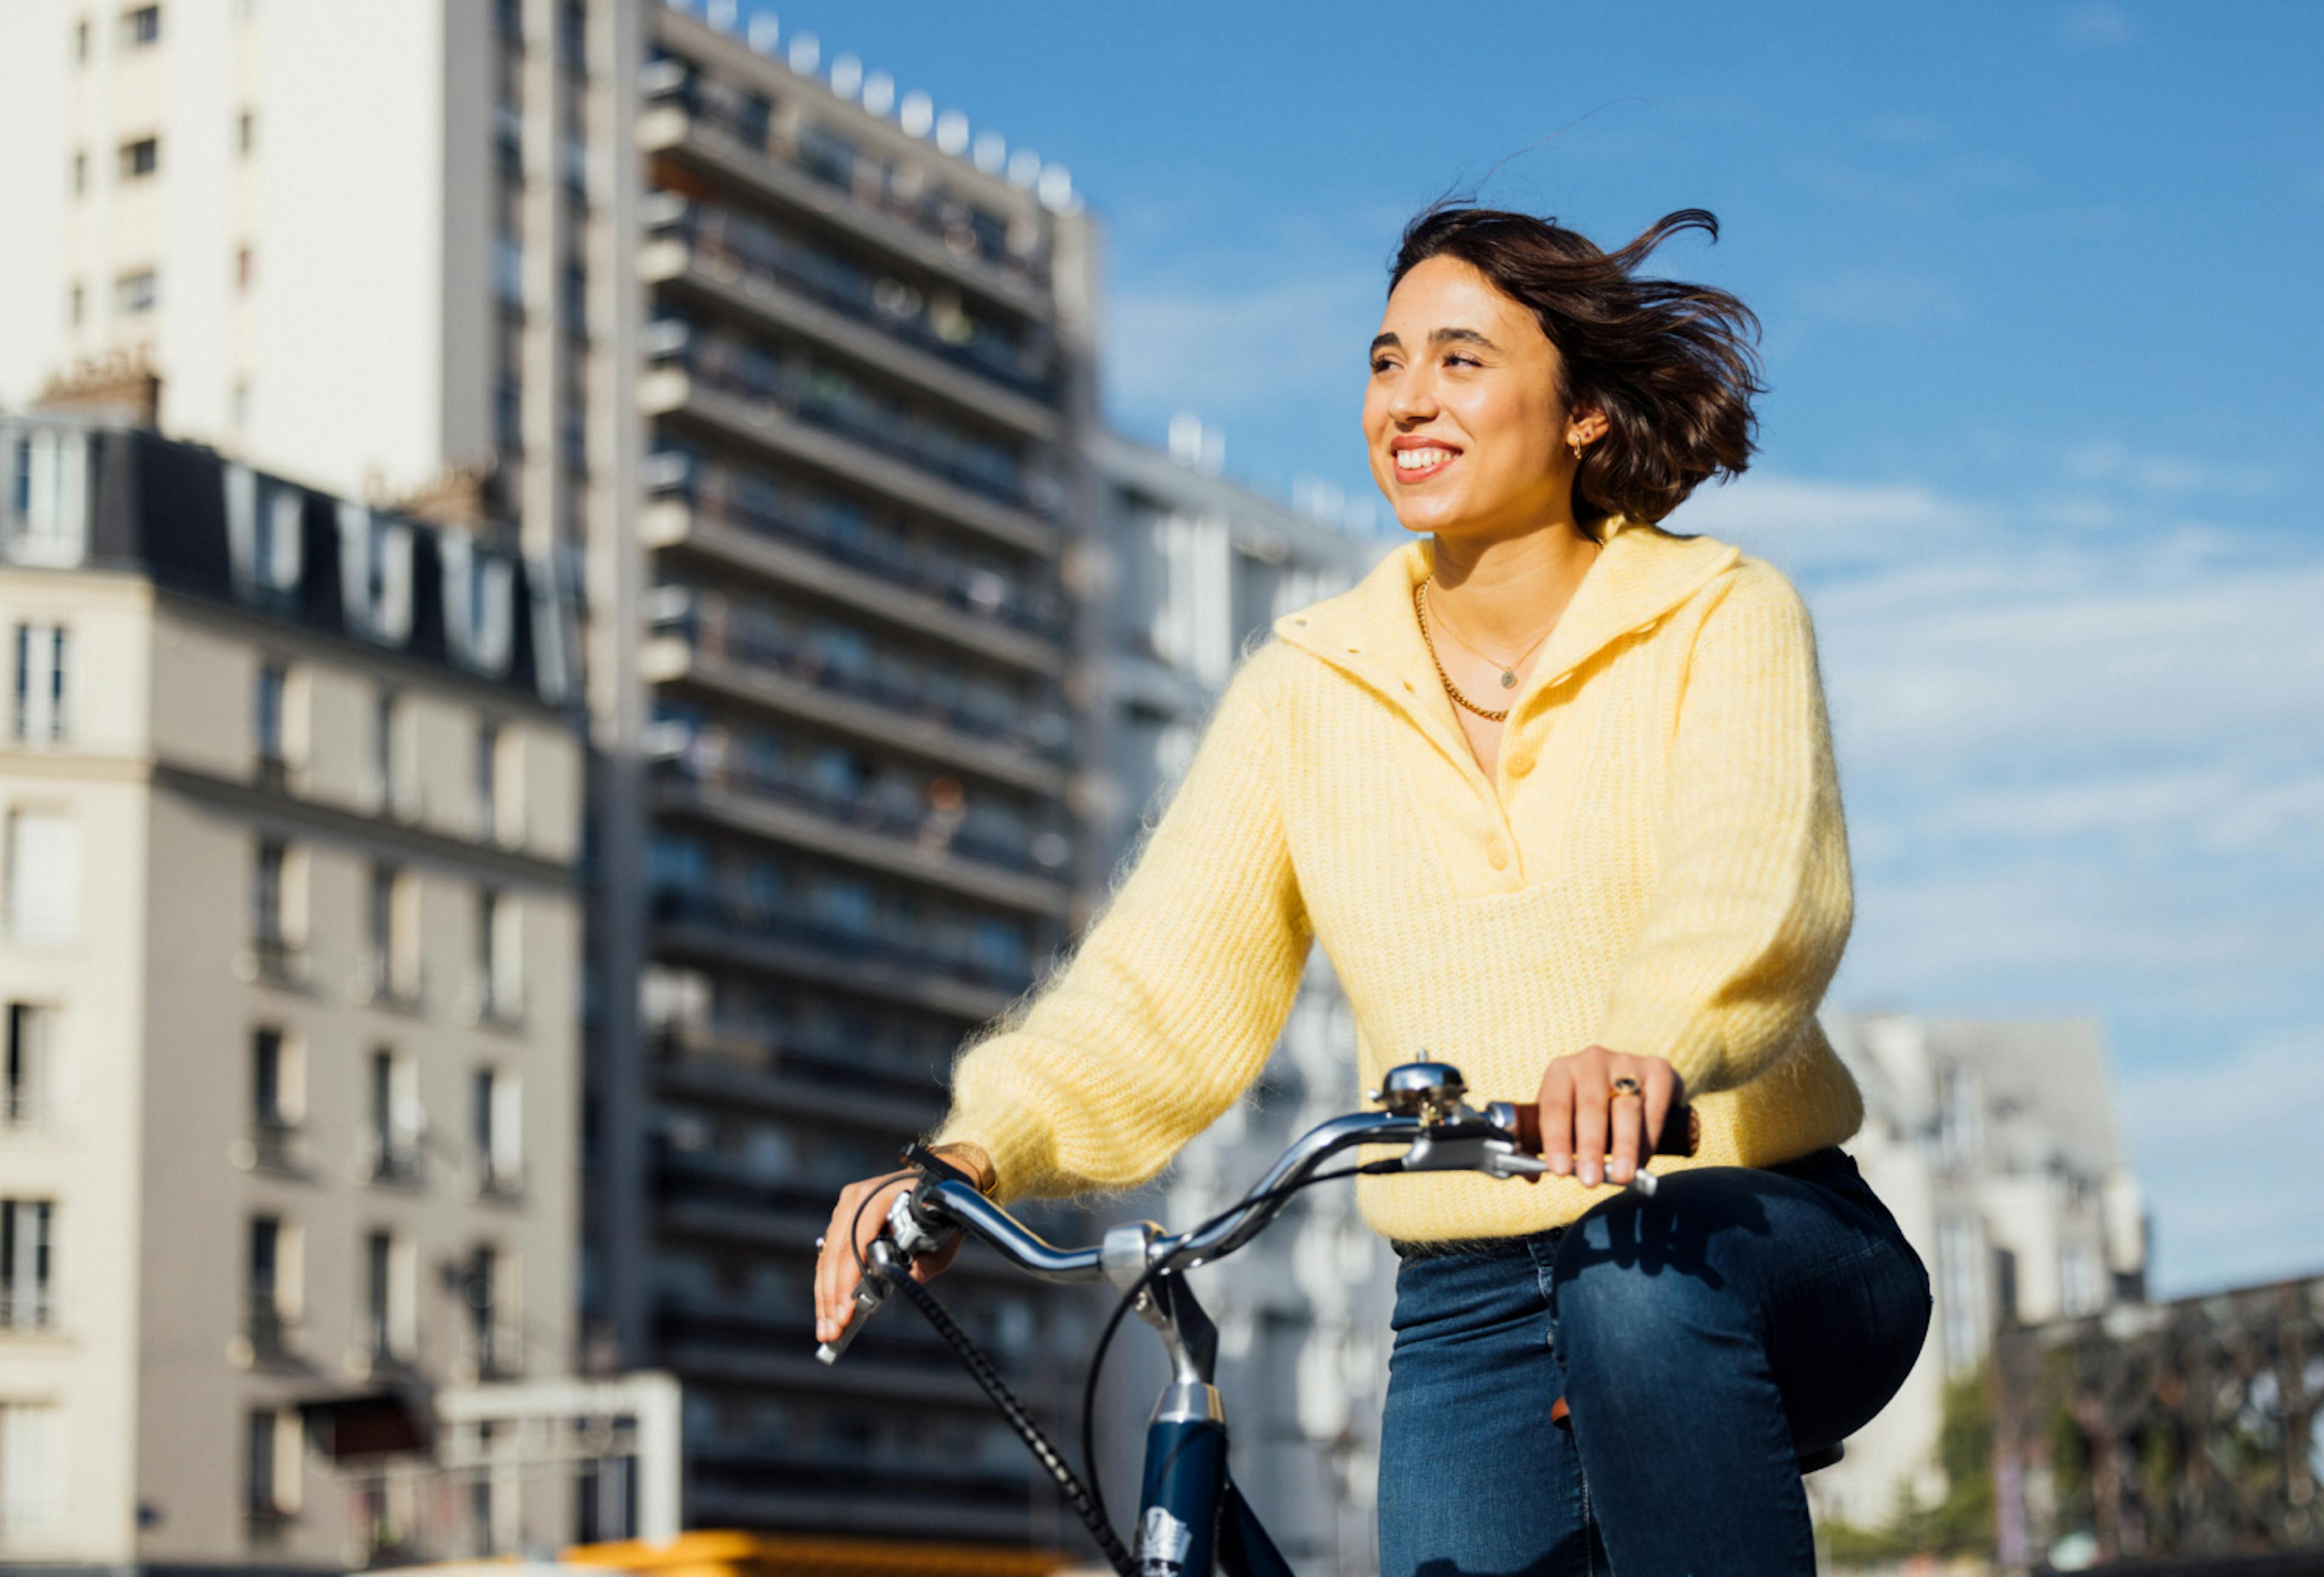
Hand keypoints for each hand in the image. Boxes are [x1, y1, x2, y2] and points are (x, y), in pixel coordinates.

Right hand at [812, 1145, 990, 1342]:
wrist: (941, 1183)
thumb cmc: (942, 1217)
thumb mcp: (940, 1246)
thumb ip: (916, 1270)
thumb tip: (877, 1302)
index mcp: (879, 1197)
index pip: (855, 1243)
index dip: (848, 1281)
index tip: (846, 1312)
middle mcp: (856, 1198)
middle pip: (834, 1254)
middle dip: (831, 1298)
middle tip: (831, 1332)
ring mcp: (846, 1206)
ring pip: (827, 1258)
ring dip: (825, 1297)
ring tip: (826, 1329)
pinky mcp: (843, 1218)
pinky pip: (830, 1255)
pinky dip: (828, 1285)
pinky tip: (828, 1310)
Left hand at [1535, 1046, 1682, 1188]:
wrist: (1634, 1080)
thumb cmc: (1588, 1109)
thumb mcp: (1562, 1118)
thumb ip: (1543, 1144)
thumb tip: (1531, 1176)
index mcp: (1560, 1071)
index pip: (1554, 1106)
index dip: (1556, 1139)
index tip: (1560, 1170)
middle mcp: (1592, 1060)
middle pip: (1591, 1106)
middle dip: (1590, 1147)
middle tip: (1590, 1180)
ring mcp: (1626, 1061)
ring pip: (1626, 1108)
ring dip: (1624, 1146)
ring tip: (1622, 1177)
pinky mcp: (1658, 1070)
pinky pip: (1654, 1108)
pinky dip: (1648, 1138)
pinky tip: (1642, 1163)